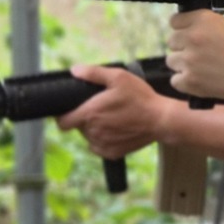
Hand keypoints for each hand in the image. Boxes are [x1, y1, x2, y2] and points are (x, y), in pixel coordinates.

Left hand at [55, 66, 176, 158]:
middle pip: (78, 128)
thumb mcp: (118, 77)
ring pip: (89, 138)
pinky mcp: (112, 153)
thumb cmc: (140, 97)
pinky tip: (116, 130)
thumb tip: (74, 70)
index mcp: (90, 114)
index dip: (63, 116)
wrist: (161, 120)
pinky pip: (99, 147)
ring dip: (94, 130)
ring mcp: (103, 145)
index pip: (62, 122)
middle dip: (85, 119)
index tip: (71, 110)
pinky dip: (103, 140)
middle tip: (102, 109)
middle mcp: (93, 132)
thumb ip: (93, 73)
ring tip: (112, 119)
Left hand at [163, 9, 223, 101]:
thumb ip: (205, 24)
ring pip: (171, 60)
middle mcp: (193, 37)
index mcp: (203, 19)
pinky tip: (199, 79)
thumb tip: (188, 28)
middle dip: (183, 46)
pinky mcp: (190, 81)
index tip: (189, 35)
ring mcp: (189, 60)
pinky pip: (175, 80)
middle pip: (171, 41)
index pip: (175, 21)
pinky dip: (185, 81)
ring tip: (201, 67)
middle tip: (199, 53)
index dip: (183, 28)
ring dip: (182, 64)